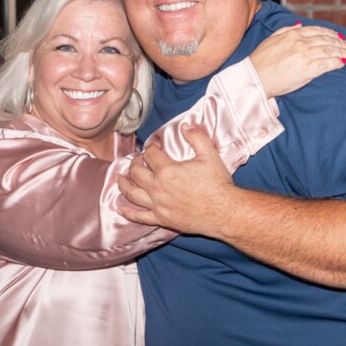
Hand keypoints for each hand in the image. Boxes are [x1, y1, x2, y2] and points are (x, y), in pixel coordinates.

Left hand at [118, 125, 232, 234]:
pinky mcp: (162, 220)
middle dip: (135, 163)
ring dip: (124, 184)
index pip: (150, 155)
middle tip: (139, 160)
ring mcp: (158, 205)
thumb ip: (196, 137)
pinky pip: (139, 217)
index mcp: (167, 171)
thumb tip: (185, 126)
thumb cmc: (218, 183)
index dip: (151, 147)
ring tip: (120, 178)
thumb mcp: (209, 154)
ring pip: (132, 193)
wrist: (225, 212)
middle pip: (136, 173)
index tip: (155, 146)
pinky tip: (121, 208)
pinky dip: (128, 212)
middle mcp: (157, 188)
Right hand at [250, 24, 345, 97]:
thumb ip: (285, 30)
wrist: (255, 78)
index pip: (317, 30)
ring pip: (329, 50)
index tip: (337, 36)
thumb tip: (299, 24)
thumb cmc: (259, 61)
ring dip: (341, 52)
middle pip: (326, 39)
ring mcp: (305, 56)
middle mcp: (300, 43)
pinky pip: (327, 63)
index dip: (329, 33)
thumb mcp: (270, 39)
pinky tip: (341, 63)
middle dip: (339, 42)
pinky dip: (336, 62)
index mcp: (292, 35)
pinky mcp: (308, 69)